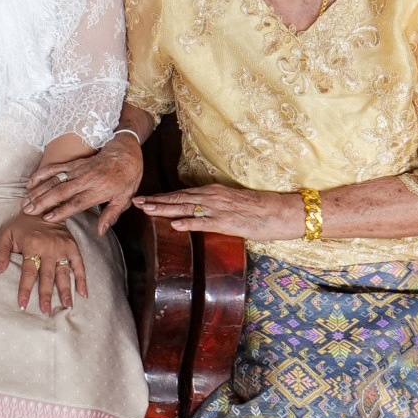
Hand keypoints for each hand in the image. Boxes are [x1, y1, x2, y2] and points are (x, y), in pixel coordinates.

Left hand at [0, 213, 81, 313]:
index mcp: (32, 245)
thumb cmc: (21, 225)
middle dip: (46, 294)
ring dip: (65, 290)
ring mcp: (62, 248)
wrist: (43, 208)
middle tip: (46, 311)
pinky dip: (81, 279)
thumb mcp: (5, 234)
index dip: (25, 289)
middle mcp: (49, 248)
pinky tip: (83, 293)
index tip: (23, 305)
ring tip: (66, 306)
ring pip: (64, 273)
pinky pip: (79, 265)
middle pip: (47, 276)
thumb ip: (0, 253)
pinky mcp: (72, 247)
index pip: (28, 272)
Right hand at [21, 135, 142, 231]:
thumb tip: (101, 231)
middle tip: (28, 211)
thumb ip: (112, 215)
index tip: (48, 218)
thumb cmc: (127, 177)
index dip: (61, 211)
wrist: (126, 151)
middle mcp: (86, 179)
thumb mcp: (125, 198)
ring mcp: (78, 170)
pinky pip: (55, 168)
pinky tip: (30, 183)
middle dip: (43, 202)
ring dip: (38, 191)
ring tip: (25, 202)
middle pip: (61, 191)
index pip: (77, 202)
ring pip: (54, 180)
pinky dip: (41, 175)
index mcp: (100, 190)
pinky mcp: (74, 163)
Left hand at [130, 183, 303, 240]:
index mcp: (213, 192)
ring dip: (164, 209)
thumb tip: (198, 212)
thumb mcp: (232, 204)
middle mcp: (212, 197)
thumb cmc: (260, 209)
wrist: (283, 211)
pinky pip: (204, 222)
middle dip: (154, 201)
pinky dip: (188, 223)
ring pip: (186, 208)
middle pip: (177, 198)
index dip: (160, 197)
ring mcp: (219, 209)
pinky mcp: (228, 222)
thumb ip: (214, 207)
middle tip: (133, 202)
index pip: (181, 194)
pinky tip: (173, 225)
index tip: (142, 199)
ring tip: (145, 210)